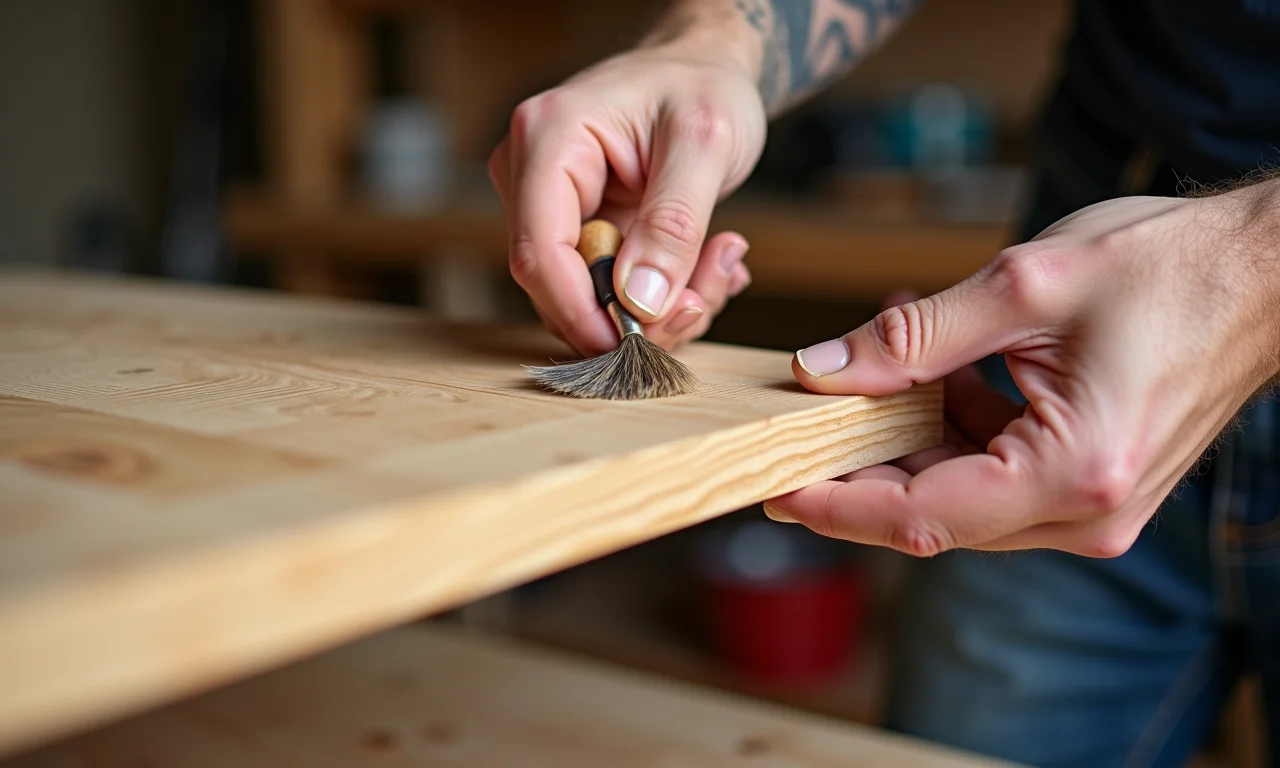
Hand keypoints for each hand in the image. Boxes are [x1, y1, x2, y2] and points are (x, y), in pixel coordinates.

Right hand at [489, 43, 765, 354]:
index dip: (582, 312)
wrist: (705, 70)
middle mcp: (532, 177)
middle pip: (558, 286)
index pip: (539, 252)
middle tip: (705, 296)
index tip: (636, 344)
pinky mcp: (578, 234)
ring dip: (660, 307)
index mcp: (547, 138)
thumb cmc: (702, 85)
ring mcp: (552, 209)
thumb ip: (674, 223)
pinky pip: (607, 293)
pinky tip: (704, 263)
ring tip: (719, 263)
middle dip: (637, 313)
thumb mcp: (706, 143)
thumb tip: (640, 302)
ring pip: (586, 300)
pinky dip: (661, 296)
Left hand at [765, 191, 1279, 556]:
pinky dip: (954, 428)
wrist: (1266, 274)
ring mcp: (1092, 508)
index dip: (836, 505)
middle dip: (861, 464)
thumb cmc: (1170, 270)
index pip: (919, 516)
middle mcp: (1085, 513)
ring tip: (885, 356)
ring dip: (908, 436)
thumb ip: (913, 338)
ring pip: (959, 495)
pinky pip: (994, 474)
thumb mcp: (1024, 287)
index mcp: (1073, 473)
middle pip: (933, 515)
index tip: (772, 488)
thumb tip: (821, 370)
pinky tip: (939, 366)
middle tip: (804, 416)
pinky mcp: (1090, 487)